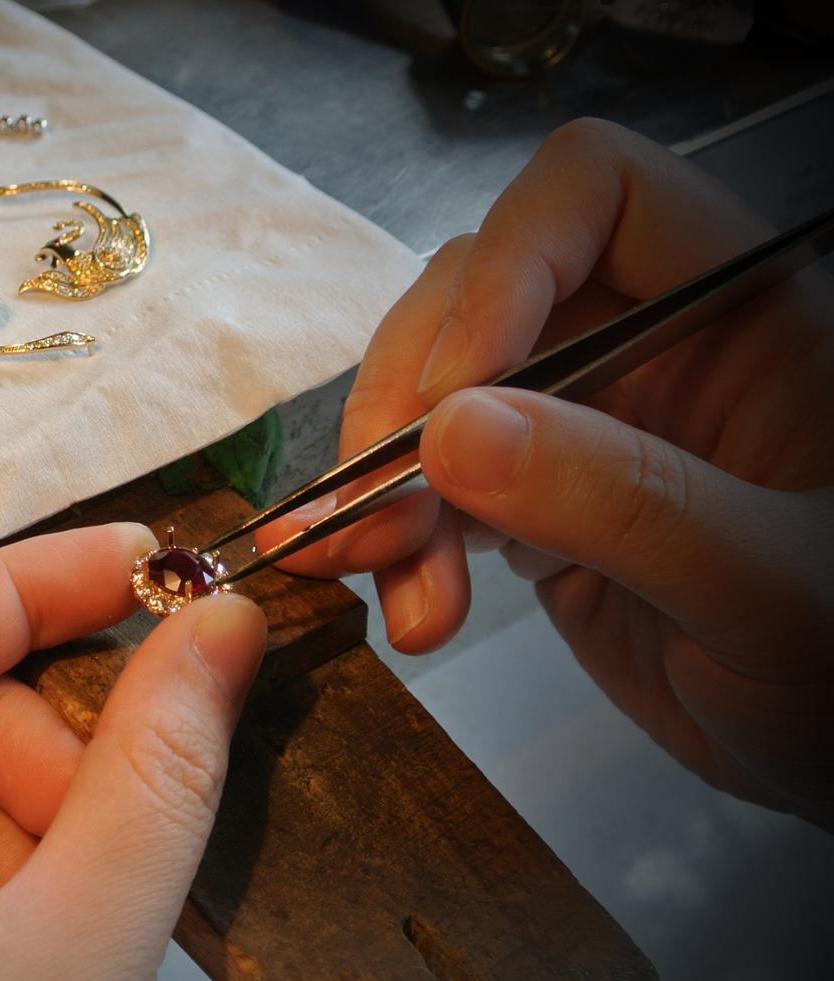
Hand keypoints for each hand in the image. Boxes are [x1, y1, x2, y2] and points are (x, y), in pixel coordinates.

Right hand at [259, 119, 833, 826]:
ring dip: (387, 488)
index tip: (455, 389)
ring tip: (402, 598)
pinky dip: (393, 538)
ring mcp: (586, 427)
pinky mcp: (538, 508)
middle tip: (387, 518)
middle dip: (410, 401)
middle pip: (478, 293)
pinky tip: (399, 604)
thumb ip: (628, 499)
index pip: (600, 195)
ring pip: (434, 394)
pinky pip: (433, 487)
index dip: (511, 260)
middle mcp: (650, 346)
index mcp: (741, 315)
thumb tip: (452, 429)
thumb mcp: (775, 589)